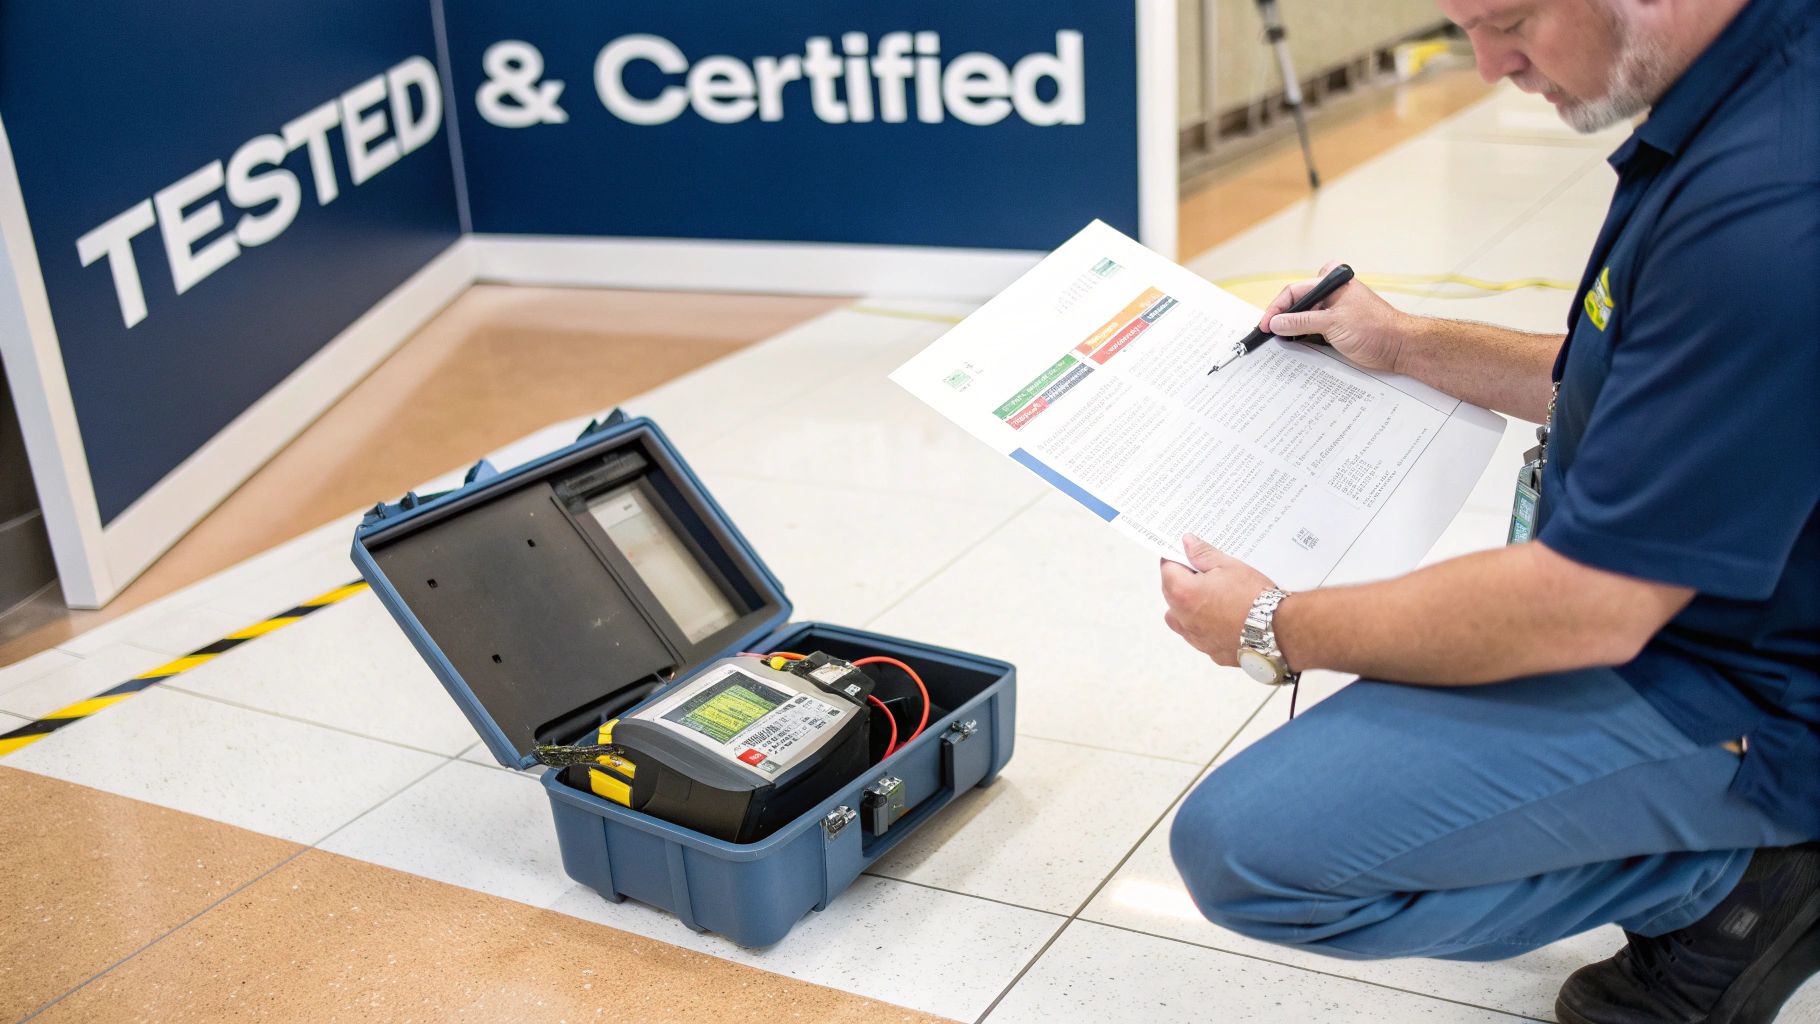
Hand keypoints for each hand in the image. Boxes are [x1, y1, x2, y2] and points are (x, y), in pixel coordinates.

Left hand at [1160, 534, 1276, 667]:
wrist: (1279, 630)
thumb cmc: (1254, 597)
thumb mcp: (1229, 566)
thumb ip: (1203, 554)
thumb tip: (1187, 543)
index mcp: (1183, 593)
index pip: (1167, 569)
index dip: (1176, 558)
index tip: (1186, 554)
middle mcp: (1184, 619)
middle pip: (1170, 594)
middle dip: (1182, 581)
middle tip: (1203, 572)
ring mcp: (1197, 639)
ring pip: (1180, 619)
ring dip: (1188, 607)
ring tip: (1211, 596)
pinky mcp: (1212, 652)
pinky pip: (1200, 636)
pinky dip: (1205, 627)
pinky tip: (1224, 618)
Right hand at [1260, 260, 1414, 373]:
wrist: (1398, 347)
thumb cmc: (1376, 328)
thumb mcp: (1333, 323)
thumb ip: (1302, 321)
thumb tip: (1276, 322)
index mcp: (1332, 283)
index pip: (1295, 291)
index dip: (1277, 308)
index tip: (1266, 324)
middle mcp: (1332, 294)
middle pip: (1297, 303)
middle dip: (1282, 318)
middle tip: (1269, 333)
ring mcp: (1333, 311)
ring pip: (1303, 317)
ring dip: (1292, 329)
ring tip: (1279, 341)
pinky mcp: (1336, 328)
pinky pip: (1312, 330)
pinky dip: (1302, 338)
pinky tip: (1295, 345)